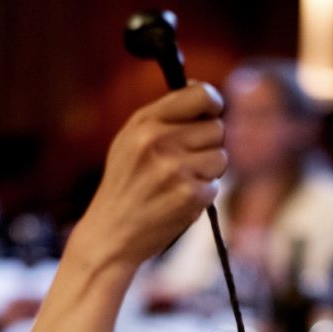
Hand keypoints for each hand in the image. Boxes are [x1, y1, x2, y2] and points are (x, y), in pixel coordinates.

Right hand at [77, 83, 226, 270]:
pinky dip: (203, 194)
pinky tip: (180, 200)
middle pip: (217, 129)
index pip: (200, 95)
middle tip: (187, 161)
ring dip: (208, 171)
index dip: (212, 104)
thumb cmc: (124, 187)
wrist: (111, 235)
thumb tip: (204, 96)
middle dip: (208, 145)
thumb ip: (162, 117)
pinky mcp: (189, 196)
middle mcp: (160, 142)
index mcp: (145, 123)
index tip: (210, 114)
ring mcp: (176, 170)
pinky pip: (216, 186)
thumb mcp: (129, 141)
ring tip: (181, 182)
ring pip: (221, 158)